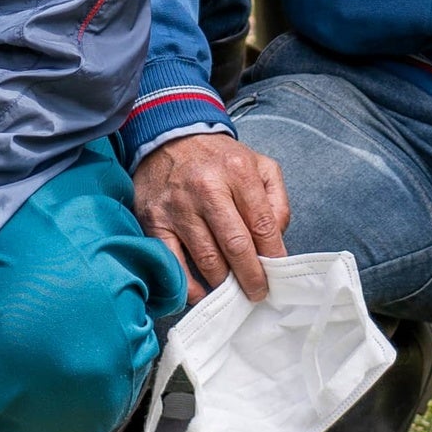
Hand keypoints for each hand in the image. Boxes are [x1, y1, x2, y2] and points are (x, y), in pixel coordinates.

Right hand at [133, 131, 290, 300]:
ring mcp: (178, 206)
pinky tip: (202, 294)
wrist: (169, 137)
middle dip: (251, 277)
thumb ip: (277, 200)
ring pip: (207, 259)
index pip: (263, 225)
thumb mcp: (258, 165)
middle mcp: (207, 188)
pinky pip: (174, 263)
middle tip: (257, 293)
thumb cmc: (218, 159)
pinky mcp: (154, 220)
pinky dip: (189, 287)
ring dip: (224, 284)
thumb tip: (277, 241)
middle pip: (236, 246)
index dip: (274, 257)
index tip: (277, 276)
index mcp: (238, 171)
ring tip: (234, 293)